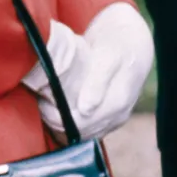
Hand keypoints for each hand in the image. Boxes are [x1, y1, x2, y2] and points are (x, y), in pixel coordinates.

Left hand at [25, 3, 154, 140]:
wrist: (133, 41)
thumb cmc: (118, 43)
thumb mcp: (108, 54)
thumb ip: (98, 81)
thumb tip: (86, 109)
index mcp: (118, 101)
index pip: (82, 124)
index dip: (58, 117)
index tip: (44, 101)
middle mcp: (118, 116)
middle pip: (80, 132)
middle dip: (57, 121)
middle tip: (42, 102)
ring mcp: (115, 119)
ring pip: (82, 135)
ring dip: (63, 124)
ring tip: (49, 104)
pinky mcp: (110, 119)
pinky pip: (86, 131)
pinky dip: (71, 124)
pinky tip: (61, 109)